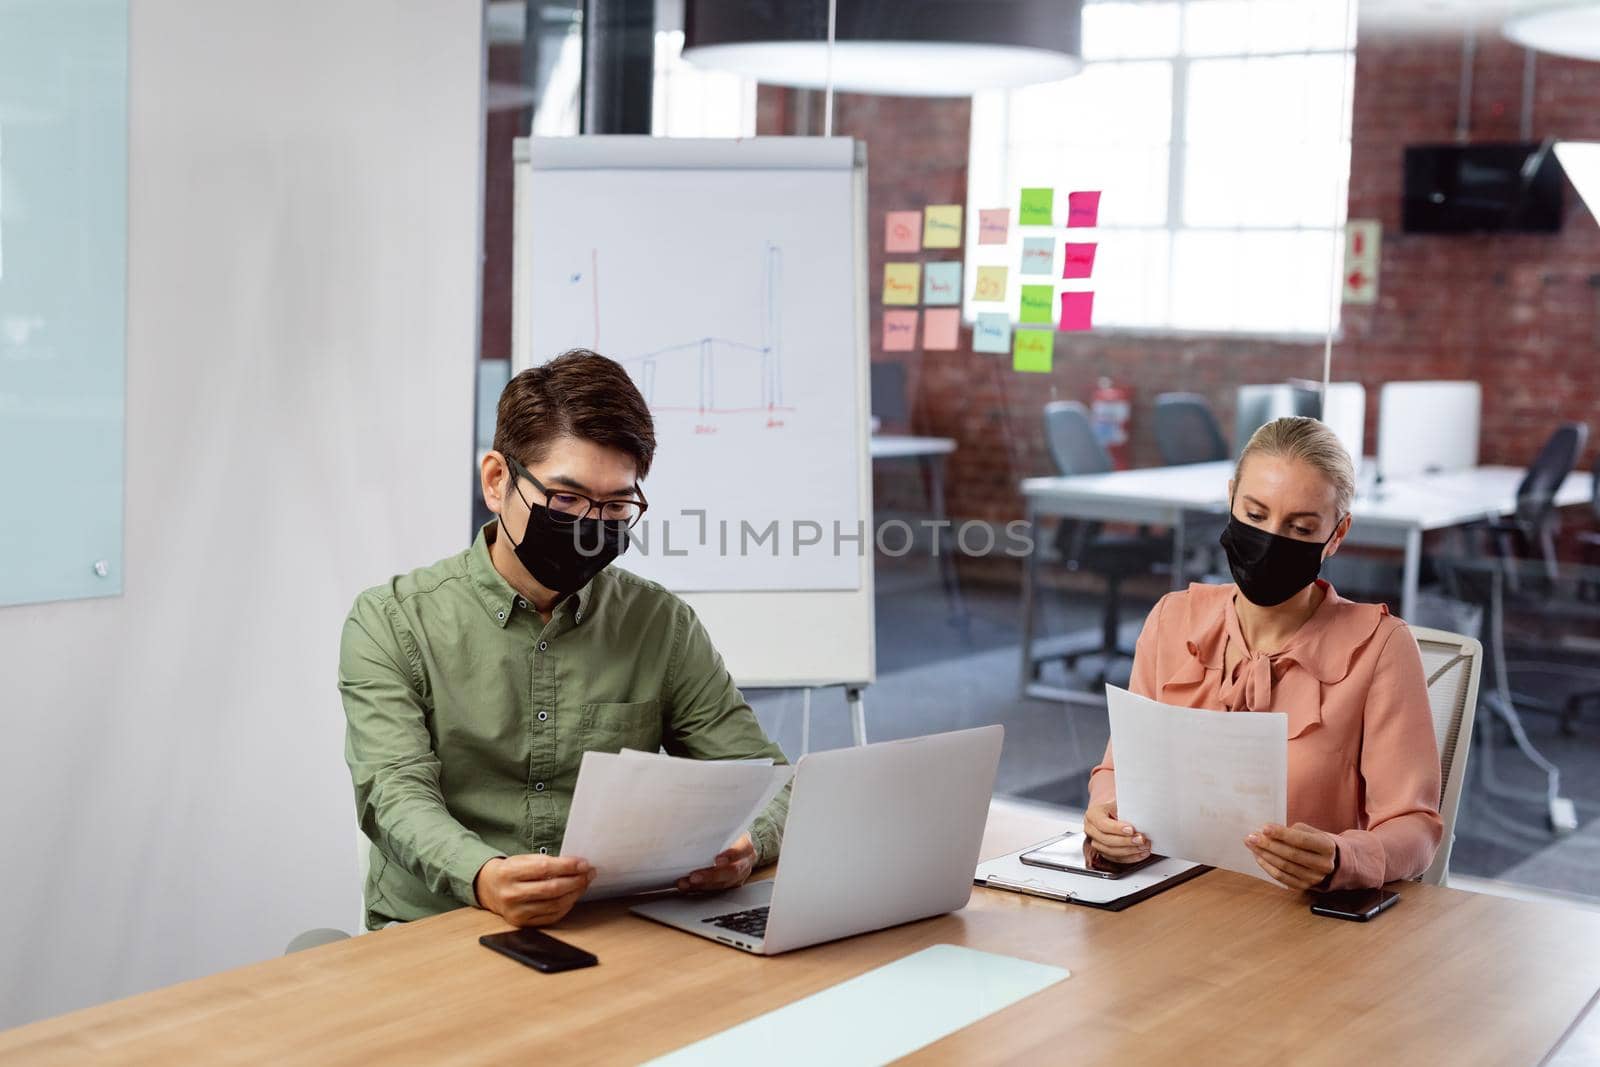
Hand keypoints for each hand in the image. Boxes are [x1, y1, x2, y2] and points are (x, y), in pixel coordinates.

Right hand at [474, 854, 596, 926]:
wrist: (489, 888)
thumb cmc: (511, 871)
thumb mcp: (523, 859)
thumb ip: (546, 862)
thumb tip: (577, 866)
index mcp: (509, 872)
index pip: (544, 868)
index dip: (568, 866)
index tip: (584, 863)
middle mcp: (511, 894)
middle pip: (551, 889)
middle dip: (576, 880)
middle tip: (589, 873)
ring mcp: (516, 911)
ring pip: (554, 904)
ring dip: (575, 893)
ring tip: (583, 883)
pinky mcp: (522, 923)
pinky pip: (551, 916)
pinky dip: (566, 905)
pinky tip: (572, 896)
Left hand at [677, 833, 756, 892]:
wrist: (737, 845)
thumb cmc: (727, 834)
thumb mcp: (726, 828)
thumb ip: (716, 830)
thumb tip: (693, 826)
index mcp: (746, 845)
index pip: (742, 849)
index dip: (731, 855)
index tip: (717, 859)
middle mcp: (745, 861)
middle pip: (731, 872)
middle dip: (711, 876)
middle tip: (694, 877)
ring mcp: (739, 875)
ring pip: (722, 884)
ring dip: (702, 885)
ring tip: (685, 883)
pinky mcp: (730, 884)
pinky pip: (715, 890)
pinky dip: (699, 888)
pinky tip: (687, 886)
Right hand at [1083, 801, 1150, 862]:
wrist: (1109, 811)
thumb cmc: (1115, 807)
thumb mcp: (1119, 803)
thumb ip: (1126, 810)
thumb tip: (1141, 816)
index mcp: (1093, 815)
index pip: (1102, 824)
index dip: (1117, 828)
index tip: (1131, 829)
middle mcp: (1091, 829)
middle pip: (1106, 840)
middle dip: (1126, 841)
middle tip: (1141, 839)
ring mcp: (1095, 842)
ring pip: (1110, 852)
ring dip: (1129, 851)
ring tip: (1143, 847)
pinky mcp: (1103, 852)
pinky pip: (1116, 859)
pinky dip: (1130, 858)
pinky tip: (1140, 853)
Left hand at [1245, 823, 1337, 889]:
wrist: (1328, 862)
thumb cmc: (1313, 841)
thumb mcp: (1309, 831)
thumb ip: (1291, 831)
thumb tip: (1266, 833)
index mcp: (1327, 847)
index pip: (1302, 840)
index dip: (1281, 834)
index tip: (1264, 828)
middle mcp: (1323, 865)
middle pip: (1291, 854)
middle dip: (1268, 845)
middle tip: (1251, 837)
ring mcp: (1314, 878)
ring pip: (1284, 866)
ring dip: (1264, 855)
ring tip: (1251, 844)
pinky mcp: (1304, 886)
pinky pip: (1281, 877)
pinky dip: (1267, 866)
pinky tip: (1258, 856)